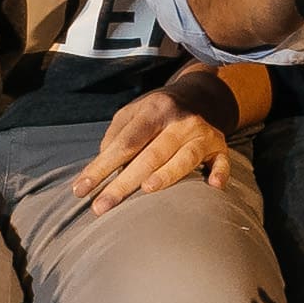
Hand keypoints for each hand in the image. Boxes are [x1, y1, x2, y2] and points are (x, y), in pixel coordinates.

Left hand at [77, 81, 239, 215]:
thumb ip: (116, 136)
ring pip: (185, 158)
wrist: (199, 96)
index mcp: (154, 111)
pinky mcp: (220, 147)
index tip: (81, 190)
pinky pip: (222, 162)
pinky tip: (214, 187)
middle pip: (150, 155)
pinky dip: (220, 173)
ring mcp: (202, 134)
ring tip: (147, 190)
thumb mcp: (132, 113)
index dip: (101, 167)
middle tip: (102, 207)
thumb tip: (102, 164)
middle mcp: (179, 121)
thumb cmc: (157, 112)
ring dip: (168, 174)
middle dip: (124, 183)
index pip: (124, 143)